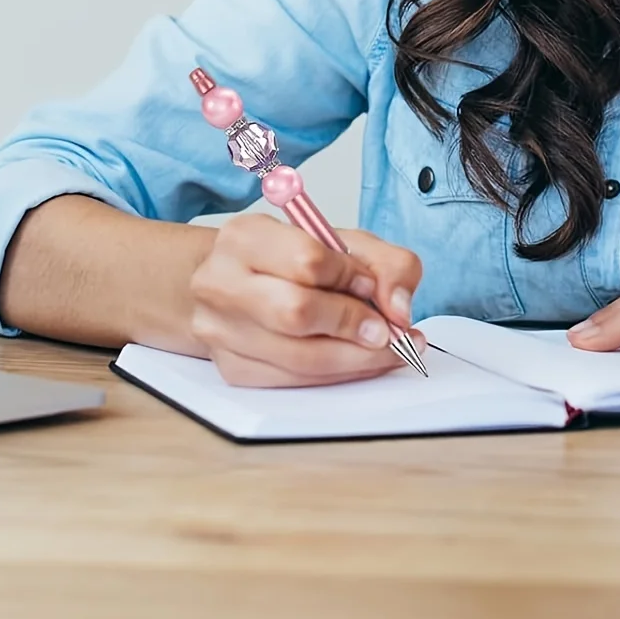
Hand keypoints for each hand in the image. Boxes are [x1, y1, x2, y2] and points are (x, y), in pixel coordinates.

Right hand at [189, 215, 424, 386]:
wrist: (238, 283)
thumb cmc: (292, 260)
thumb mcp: (345, 242)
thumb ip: (387, 263)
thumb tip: (399, 309)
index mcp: (246, 236)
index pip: (306, 260)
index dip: (349, 277)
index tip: (373, 286)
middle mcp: (221, 282)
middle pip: (296, 314)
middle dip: (354, 326)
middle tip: (392, 333)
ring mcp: (220, 330)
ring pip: (297, 359)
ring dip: (355, 360)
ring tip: (389, 351)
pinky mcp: (231, 368)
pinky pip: (292, 382)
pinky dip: (336, 376)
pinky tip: (359, 363)